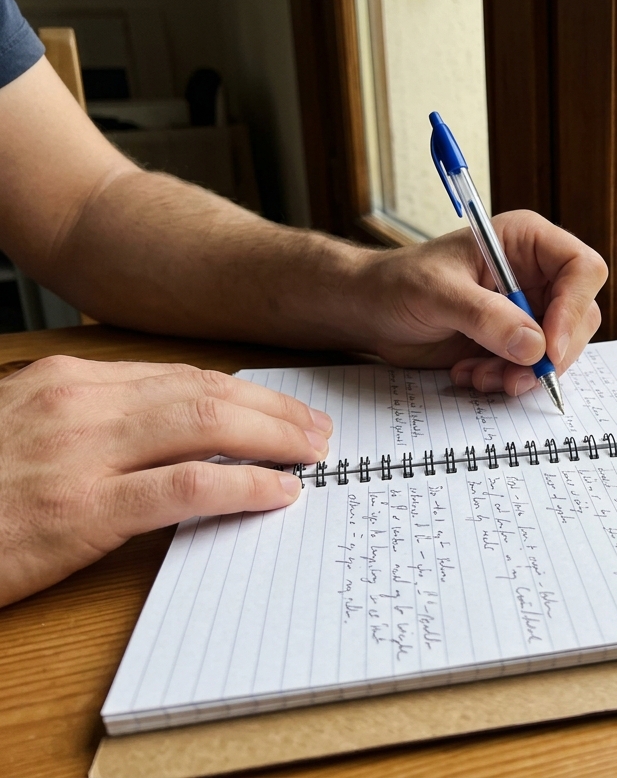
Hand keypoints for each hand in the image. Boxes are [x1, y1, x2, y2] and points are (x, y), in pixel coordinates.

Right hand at [0, 356, 332, 607]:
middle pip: (205, 393)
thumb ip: (88, 423)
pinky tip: (277, 492)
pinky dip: (243, 487)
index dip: (242, 393)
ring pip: (206, 426)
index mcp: (64, 380)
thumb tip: (166, 438)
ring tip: (314, 454)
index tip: (279, 406)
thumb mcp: (21, 431)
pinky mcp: (80, 510)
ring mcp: (80, 453)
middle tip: (316, 429)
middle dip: (272, 409)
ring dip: (274, 438)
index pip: (179, 377)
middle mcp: (78, 402)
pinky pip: (185, 489)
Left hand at [361, 210, 607, 394]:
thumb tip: (535, 346)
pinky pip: (533, 367)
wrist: (370, 311)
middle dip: (550, 354)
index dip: (573, 309)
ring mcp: (527, 310)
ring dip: (524, 373)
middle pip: (580, 316)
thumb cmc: (397, 283)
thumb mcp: (437, 294)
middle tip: (515, 378)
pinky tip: (471, 375)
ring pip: (560, 349)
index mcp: (525, 242)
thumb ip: (486, 317)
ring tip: (479, 376)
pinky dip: (508, 380)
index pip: (581, 269)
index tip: (549, 348)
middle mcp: (535, 274)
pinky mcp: (514, 341)